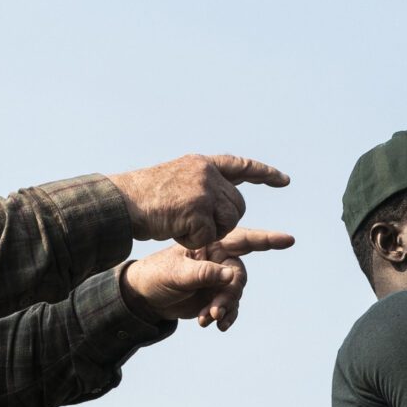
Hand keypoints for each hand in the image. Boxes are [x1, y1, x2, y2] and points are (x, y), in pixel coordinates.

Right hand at [107, 153, 289, 250]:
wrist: (122, 203)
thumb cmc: (143, 198)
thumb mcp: (177, 180)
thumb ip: (202, 184)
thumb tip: (227, 195)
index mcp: (202, 164)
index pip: (240, 166)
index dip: (263, 174)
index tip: (284, 181)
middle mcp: (207, 173)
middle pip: (237, 206)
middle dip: (224, 221)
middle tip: (194, 224)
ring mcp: (204, 191)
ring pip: (229, 222)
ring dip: (209, 233)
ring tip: (182, 224)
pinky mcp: (198, 211)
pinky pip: (209, 237)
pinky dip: (194, 242)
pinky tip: (176, 231)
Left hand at [122, 227, 293, 329]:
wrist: (144, 296)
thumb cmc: (157, 275)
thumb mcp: (176, 273)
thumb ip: (203, 273)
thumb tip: (229, 275)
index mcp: (212, 243)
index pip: (243, 239)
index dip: (267, 240)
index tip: (289, 240)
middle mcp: (220, 259)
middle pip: (238, 276)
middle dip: (229, 295)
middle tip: (214, 310)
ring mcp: (218, 279)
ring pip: (234, 294)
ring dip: (224, 308)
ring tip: (207, 319)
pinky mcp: (215, 296)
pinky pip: (229, 308)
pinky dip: (224, 317)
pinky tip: (213, 326)